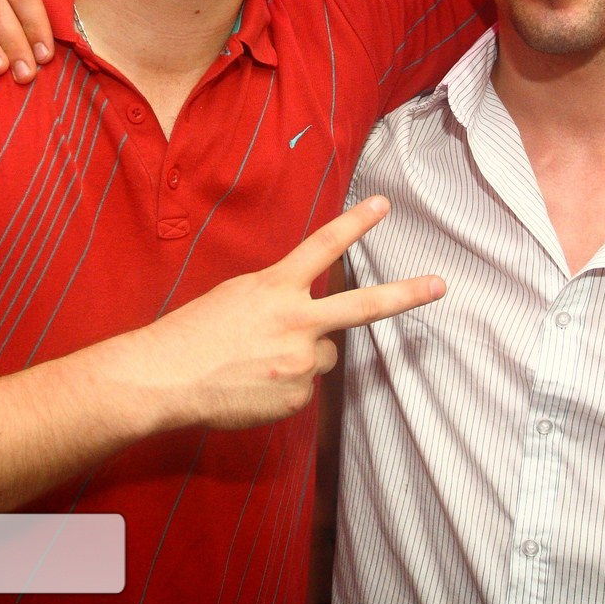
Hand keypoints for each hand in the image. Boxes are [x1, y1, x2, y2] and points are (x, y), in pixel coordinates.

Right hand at [131, 196, 444, 429]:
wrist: (164, 378)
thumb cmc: (192, 333)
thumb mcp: (236, 297)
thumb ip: (278, 299)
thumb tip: (308, 321)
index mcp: (275, 288)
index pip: (323, 247)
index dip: (356, 224)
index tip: (384, 206)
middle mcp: (295, 322)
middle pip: (363, 306)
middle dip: (405, 294)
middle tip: (440, 285)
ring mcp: (299, 362)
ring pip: (323, 355)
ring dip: (301, 357)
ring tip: (257, 362)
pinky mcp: (296, 397)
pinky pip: (303, 389)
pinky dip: (284, 387)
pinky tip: (252, 385)